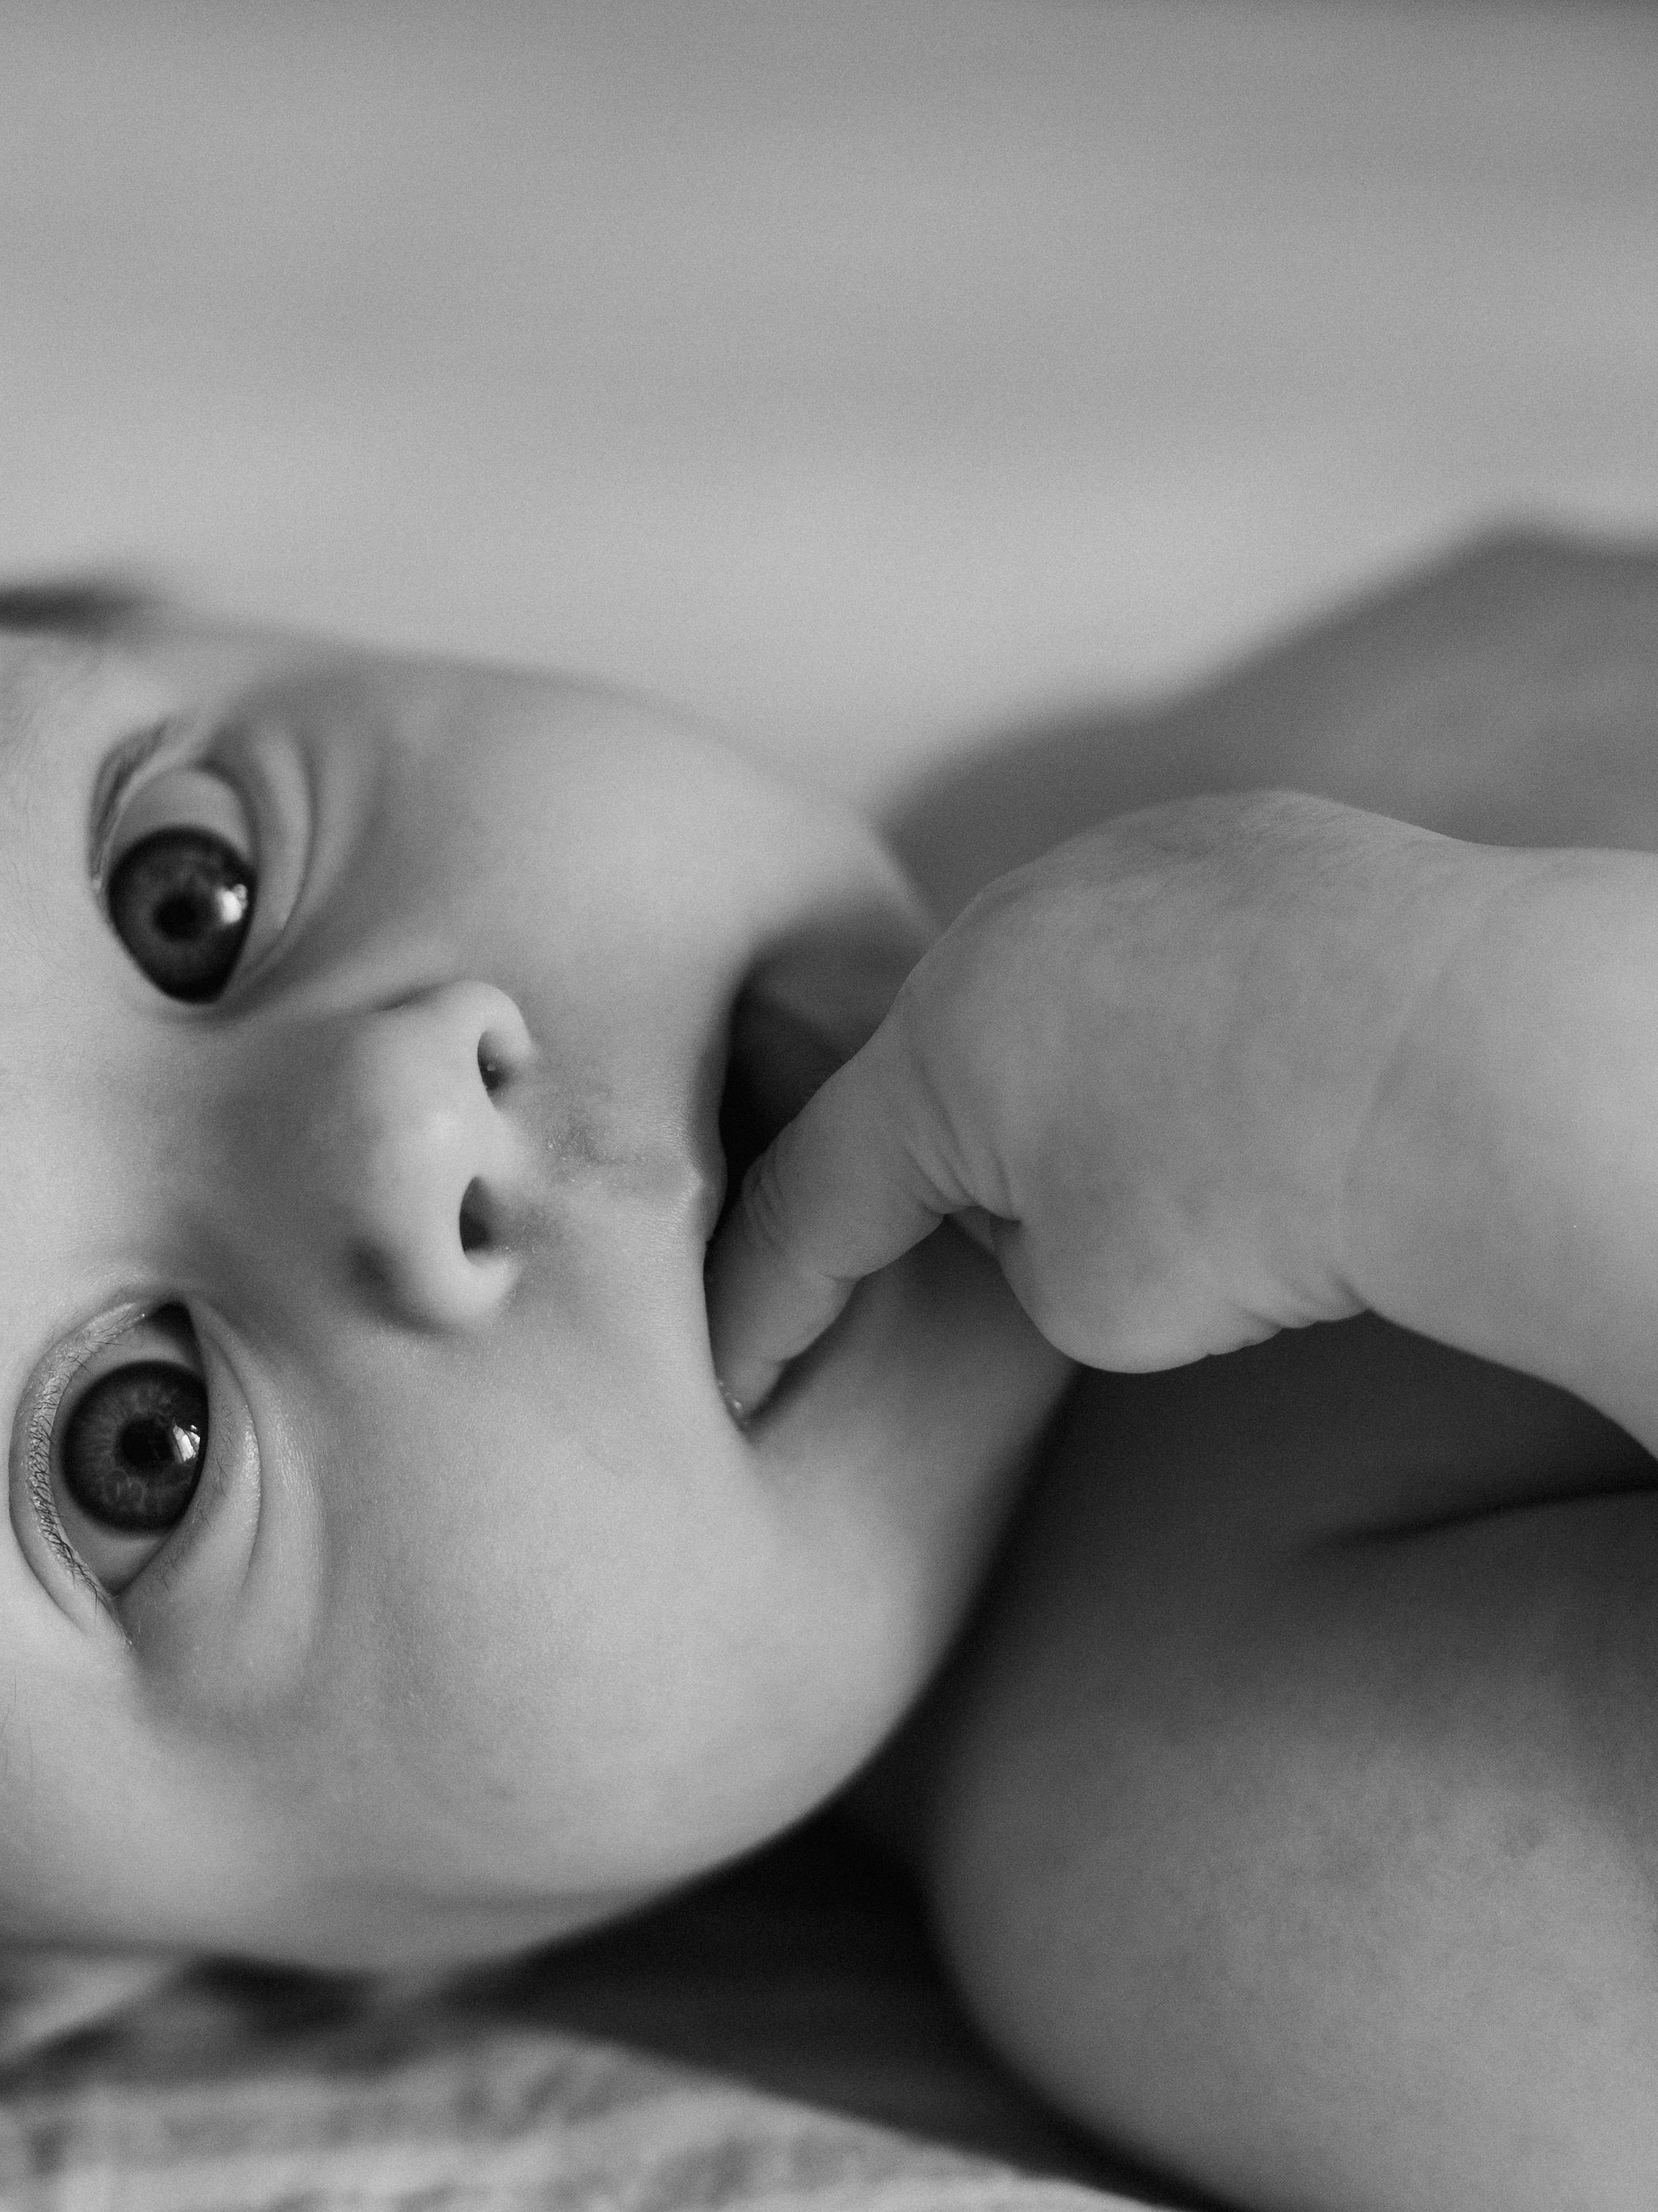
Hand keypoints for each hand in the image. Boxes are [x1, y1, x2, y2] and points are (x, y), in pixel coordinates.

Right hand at [708, 793, 1466, 1416]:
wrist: (1471, 1057)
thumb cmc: (1268, 1196)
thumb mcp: (1091, 1303)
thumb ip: (1019, 1254)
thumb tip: (1051, 1197)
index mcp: (939, 1041)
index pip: (816, 1194)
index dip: (771, 1301)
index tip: (740, 1376)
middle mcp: (1013, 918)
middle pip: (941, 1071)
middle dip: (960, 1172)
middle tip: (1028, 1260)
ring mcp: (1135, 854)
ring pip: (1059, 992)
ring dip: (1085, 1081)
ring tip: (1196, 1163)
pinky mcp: (1254, 834)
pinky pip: (1178, 939)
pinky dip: (1195, 1014)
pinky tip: (1271, 1076)